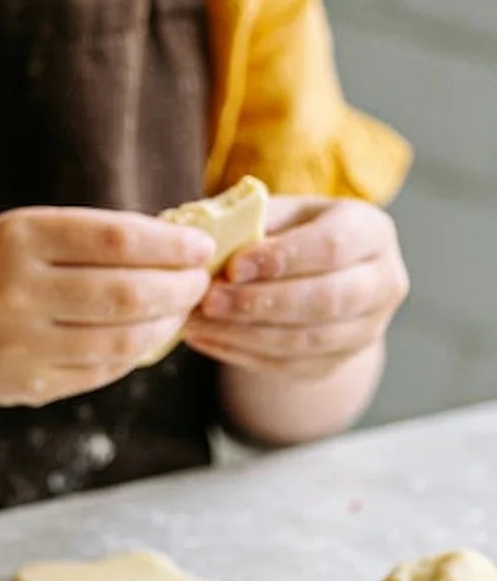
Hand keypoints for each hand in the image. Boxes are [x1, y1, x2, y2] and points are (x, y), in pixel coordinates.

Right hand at [0, 208, 215, 406]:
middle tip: (200, 283)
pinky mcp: (28, 384)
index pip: (118, 239)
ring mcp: (20, 345)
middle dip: (181, 288)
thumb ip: (87, 238)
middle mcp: (15, 293)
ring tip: (180, 311)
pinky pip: (103, 371)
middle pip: (129, 293)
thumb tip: (177, 246)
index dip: (172, 245)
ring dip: (166, 325)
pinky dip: (135, 354)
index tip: (201, 247)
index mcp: (16, 241)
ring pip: (123, 340)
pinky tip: (144, 337)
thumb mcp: (18, 234)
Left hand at [183, 196, 406, 378]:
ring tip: (198, 322)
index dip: (282, 259)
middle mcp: (383, 281)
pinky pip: (289, 365)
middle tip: (210, 300)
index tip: (234, 266)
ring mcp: (367, 327)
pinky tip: (205, 338)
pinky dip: (241, 353)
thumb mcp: (279, 215)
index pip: (334, 246)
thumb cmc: (291, 234)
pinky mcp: (339, 361)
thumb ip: (252, 220)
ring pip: (307, 340)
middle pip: (328, 300)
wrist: (315, 278)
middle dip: (262, 303)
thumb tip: (207, 238)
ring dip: (246, 334)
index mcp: (371, 231)